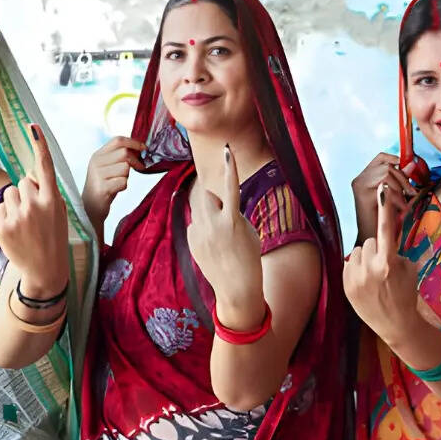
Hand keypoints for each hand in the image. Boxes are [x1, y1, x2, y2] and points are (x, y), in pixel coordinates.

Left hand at [0, 123, 68, 295]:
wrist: (45, 269)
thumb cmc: (53, 237)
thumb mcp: (58, 212)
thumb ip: (46, 191)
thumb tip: (29, 175)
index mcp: (53, 200)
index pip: (45, 167)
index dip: (39, 145)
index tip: (32, 126)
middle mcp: (35, 206)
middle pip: (23, 181)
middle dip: (27, 192)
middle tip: (35, 214)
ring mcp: (17, 217)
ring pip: (9, 192)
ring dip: (16, 203)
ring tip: (25, 223)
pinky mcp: (2, 226)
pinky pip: (0, 207)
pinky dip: (6, 216)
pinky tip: (17, 231)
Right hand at [82, 136, 142, 233]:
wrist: (90, 207)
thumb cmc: (104, 186)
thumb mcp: (108, 167)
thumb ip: (119, 157)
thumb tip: (140, 149)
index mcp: (98, 155)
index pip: (118, 140)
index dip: (134, 142)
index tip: (144, 148)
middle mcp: (96, 162)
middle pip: (124, 153)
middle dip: (135, 161)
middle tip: (139, 168)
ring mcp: (98, 175)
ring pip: (125, 168)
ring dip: (127, 176)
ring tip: (118, 182)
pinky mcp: (102, 188)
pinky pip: (123, 182)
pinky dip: (123, 186)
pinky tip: (115, 190)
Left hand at [186, 145, 264, 328]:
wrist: (237, 288)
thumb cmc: (249, 257)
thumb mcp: (247, 231)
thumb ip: (233, 213)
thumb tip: (216, 206)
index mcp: (232, 220)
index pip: (231, 188)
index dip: (230, 168)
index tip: (227, 151)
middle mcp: (214, 225)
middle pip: (206, 195)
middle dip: (213, 196)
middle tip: (224, 212)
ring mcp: (200, 234)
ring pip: (199, 209)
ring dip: (208, 213)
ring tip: (220, 233)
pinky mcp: (191, 241)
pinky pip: (195, 224)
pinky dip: (203, 228)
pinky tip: (213, 245)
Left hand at [344, 182, 420, 343]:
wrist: (396, 324)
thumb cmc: (406, 294)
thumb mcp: (409, 270)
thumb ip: (395, 252)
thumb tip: (384, 240)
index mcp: (389, 263)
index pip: (386, 229)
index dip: (384, 208)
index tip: (381, 189)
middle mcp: (370, 269)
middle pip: (369, 241)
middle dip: (377, 249)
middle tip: (384, 266)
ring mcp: (355, 278)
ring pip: (357, 251)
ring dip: (365, 258)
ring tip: (374, 276)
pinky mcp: (345, 285)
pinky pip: (349, 263)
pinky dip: (356, 269)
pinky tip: (366, 283)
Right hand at [351, 152, 415, 244]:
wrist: (374, 242)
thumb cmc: (385, 220)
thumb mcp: (394, 196)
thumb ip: (400, 180)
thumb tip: (412, 163)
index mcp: (364, 177)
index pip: (381, 157)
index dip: (396, 159)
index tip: (409, 168)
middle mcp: (359, 180)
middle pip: (387, 165)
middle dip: (403, 178)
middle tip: (411, 192)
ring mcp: (359, 186)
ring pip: (387, 174)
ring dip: (400, 188)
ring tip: (403, 203)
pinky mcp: (363, 195)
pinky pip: (386, 187)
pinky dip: (397, 197)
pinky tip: (400, 208)